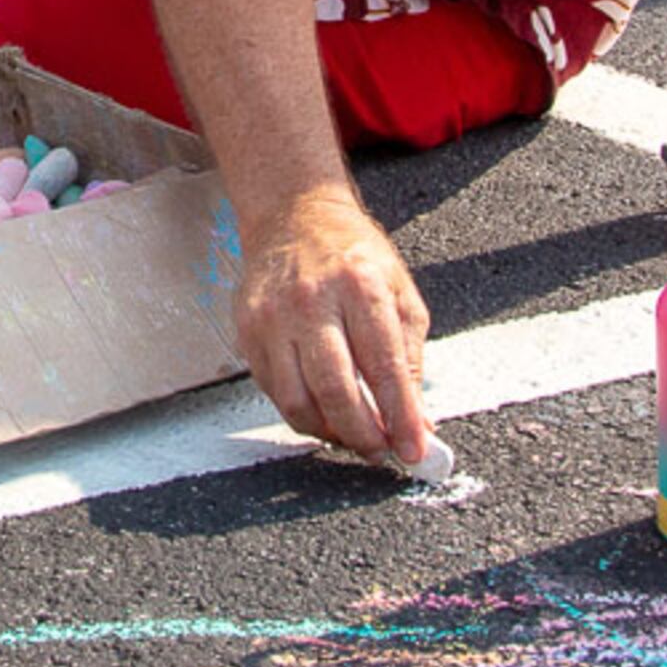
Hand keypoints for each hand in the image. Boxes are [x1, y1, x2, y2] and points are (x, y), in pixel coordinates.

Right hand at [232, 195, 429, 464]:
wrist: (293, 216)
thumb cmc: (352, 255)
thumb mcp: (399, 292)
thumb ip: (409, 357)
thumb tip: (418, 420)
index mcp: (361, 286)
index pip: (385, 367)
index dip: (402, 417)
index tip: (414, 450)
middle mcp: (313, 301)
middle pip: (336, 390)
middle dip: (363, 434)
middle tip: (381, 450)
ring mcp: (274, 316)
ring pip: (298, 400)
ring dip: (330, 432)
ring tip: (352, 436)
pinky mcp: (248, 330)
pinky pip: (274, 391)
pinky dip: (302, 413)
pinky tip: (323, 413)